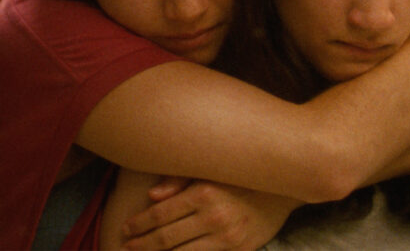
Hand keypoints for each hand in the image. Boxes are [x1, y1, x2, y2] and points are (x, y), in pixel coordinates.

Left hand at [121, 178, 301, 249]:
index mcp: (204, 192)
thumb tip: (151, 195)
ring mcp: (227, 237)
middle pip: (166, 238)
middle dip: (141, 244)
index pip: (161, 214)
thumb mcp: (213, 167)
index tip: (125, 229)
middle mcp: (214, 216)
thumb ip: (181, 179)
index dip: (139, 224)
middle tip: (124, 246)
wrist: (284, 186)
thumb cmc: (243, 172)